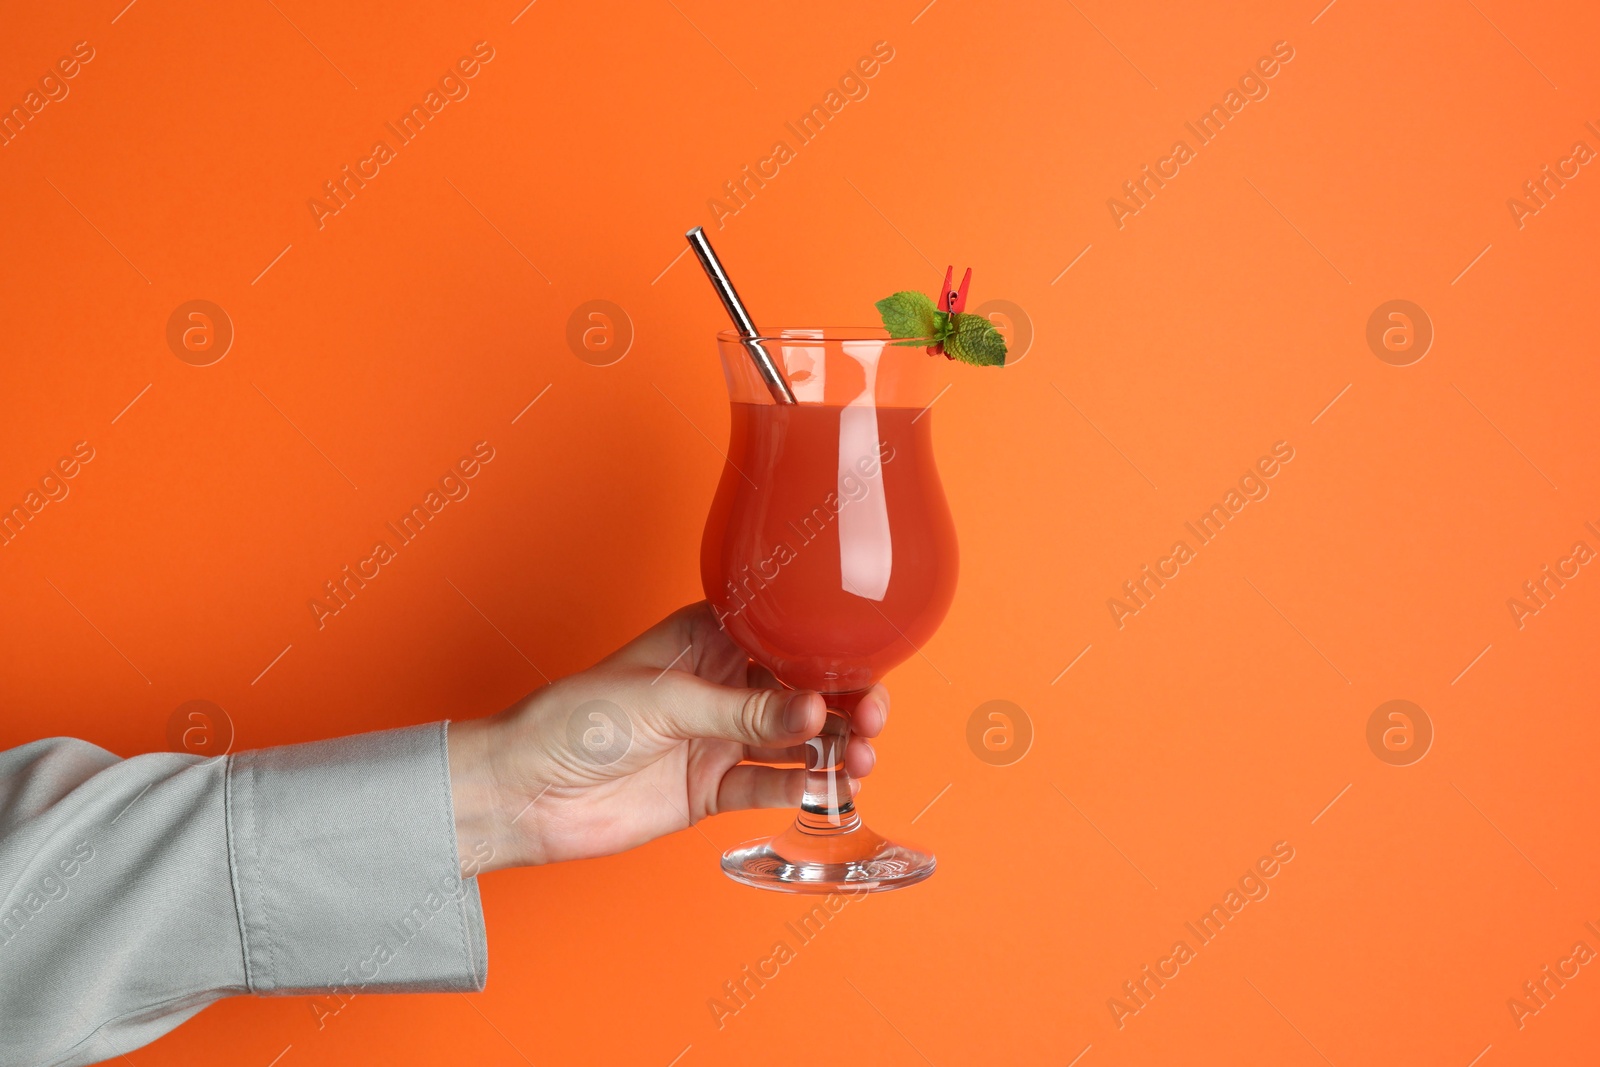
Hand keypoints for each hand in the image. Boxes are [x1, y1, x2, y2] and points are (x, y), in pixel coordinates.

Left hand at [446, 602, 888, 873]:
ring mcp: (716, 740)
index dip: (827, 648)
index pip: (782, 635)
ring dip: (833, 748)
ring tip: (861, 759)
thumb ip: (742, 712)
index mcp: (705, 640)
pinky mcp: (709, 790)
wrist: (523, 792)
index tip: (865, 662)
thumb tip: (815, 712)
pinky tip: (818, 786)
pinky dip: (796, 787)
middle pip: (801, 691)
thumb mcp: (664, 702)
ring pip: (794, 742)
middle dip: (845, 703)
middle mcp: (718, 687)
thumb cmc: (573, 720)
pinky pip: (766, 786)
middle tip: (873, 718)